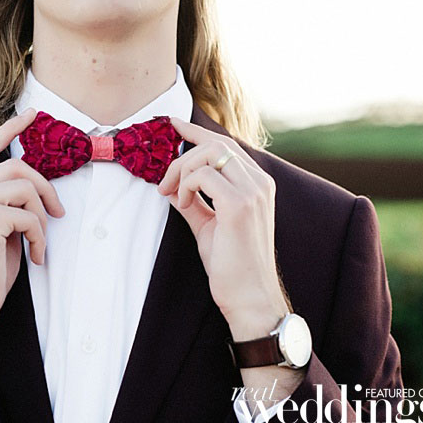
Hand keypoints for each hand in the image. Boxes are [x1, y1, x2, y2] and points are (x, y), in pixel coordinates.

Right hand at [0, 107, 65, 378]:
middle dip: (45, 187)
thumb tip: (37, 188)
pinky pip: (30, 217)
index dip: (10, 129)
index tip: (32, 115)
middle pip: (17, 166)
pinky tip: (35, 257)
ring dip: (42, 217)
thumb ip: (6, 202)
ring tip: (40, 242)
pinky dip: (40, 238)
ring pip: (26, 189)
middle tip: (60, 211)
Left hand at [157, 117, 289, 339]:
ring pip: (208, 154)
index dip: (196, 131)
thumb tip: (171, 187)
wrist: (249, 297)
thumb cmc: (231, 266)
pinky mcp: (239, 205)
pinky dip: (186, 185)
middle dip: (181, 154)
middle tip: (162, 182)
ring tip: (173, 196)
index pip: (225, 144)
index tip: (172, 125)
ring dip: (181, 171)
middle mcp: (260, 182)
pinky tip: (182, 203)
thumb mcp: (208, 226)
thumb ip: (194, 202)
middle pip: (215, 143)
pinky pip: (203, 175)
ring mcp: (253, 192)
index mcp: (257, 184)